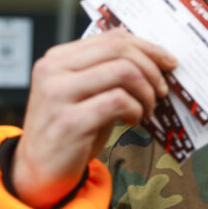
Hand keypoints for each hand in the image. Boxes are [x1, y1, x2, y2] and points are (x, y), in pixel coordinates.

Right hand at [11, 28, 176, 208]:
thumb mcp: (87, 91)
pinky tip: (133, 120)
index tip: (168, 62)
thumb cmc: (72, 127)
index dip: (148, 48)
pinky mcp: (69, 121)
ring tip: (147, 109)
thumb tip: (156, 57)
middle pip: (120, 49)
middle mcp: (54, 70)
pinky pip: (119, 101)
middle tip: (161, 90)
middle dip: (152, 68)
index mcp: (59, 57)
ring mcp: (58, 94)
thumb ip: (108, 70)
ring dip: (146, 92)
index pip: (113, 37)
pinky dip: (136, 110)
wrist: (39, 171)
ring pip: (123, 72)